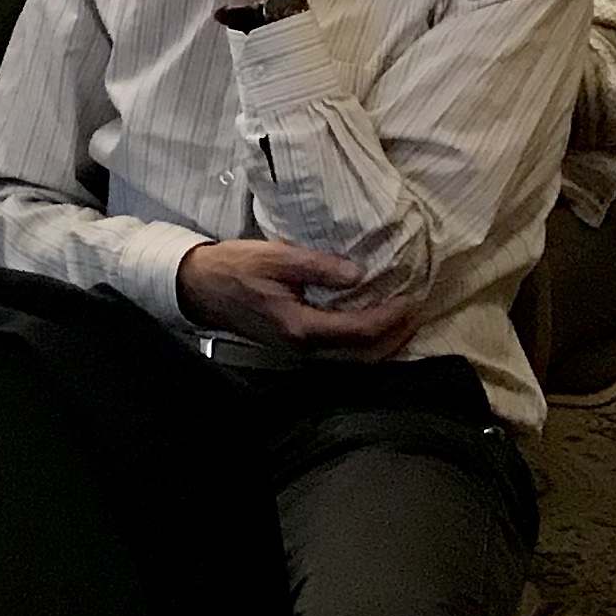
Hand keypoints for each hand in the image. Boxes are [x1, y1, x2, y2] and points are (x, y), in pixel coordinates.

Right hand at [174, 238, 415, 355]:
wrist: (199, 287)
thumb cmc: (234, 268)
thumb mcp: (275, 257)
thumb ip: (318, 266)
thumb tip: (358, 274)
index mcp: (302, 327)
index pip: (360, 331)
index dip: (390, 318)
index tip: (410, 300)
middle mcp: (304, 347)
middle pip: (363, 355)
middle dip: (394, 337)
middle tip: (416, 314)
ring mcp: (298, 351)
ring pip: (352, 358)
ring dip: (380, 343)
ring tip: (400, 322)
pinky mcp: (294, 346)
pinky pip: (339, 352)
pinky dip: (361, 343)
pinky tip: (367, 324)